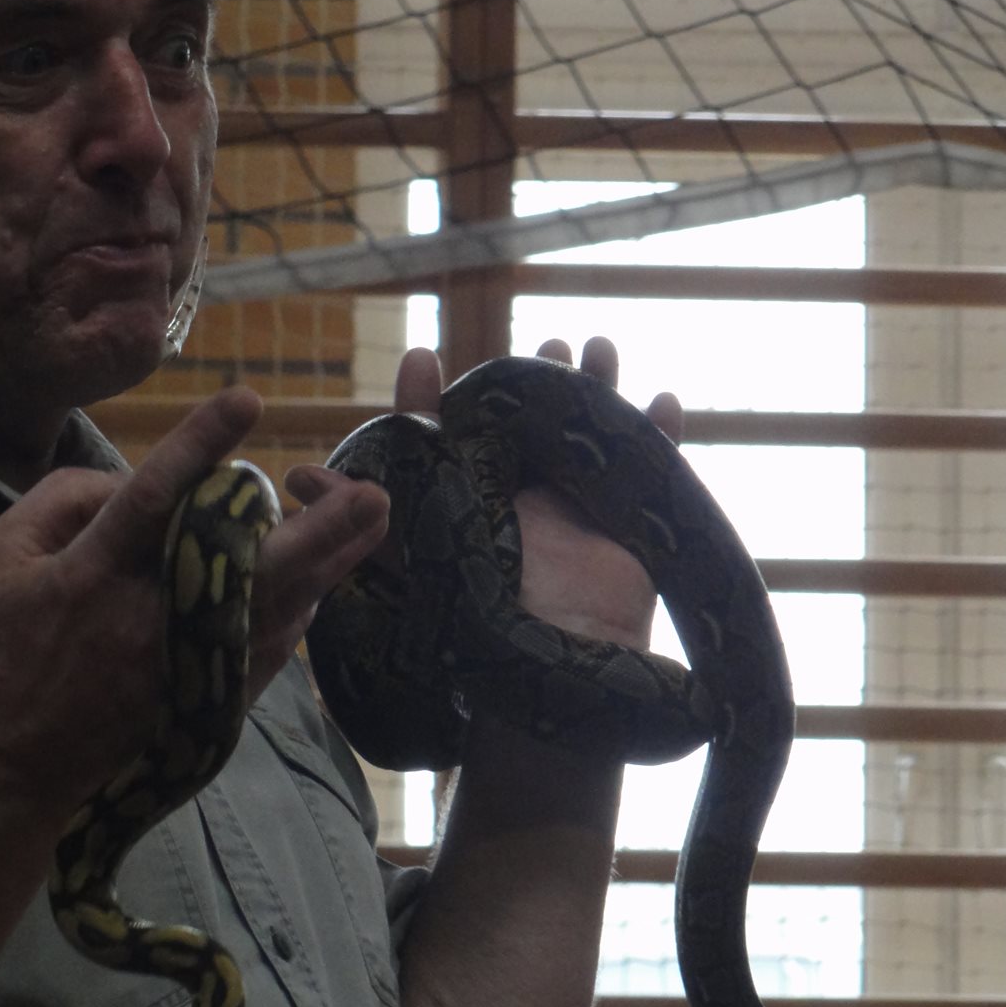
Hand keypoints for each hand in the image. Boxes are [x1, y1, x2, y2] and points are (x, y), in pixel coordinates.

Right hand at [0, 388, 387, 821]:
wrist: (28, 758)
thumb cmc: (15, 645)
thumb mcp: (4, 559)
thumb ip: (64, 498)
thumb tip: (136, 474)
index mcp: (96, 574)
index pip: (153, 498)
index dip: (200, 447)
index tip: (247, 398)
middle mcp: (159, 617)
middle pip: (253, 567)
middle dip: (318, 531)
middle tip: (372, 494)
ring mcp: (201, 659)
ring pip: (284, 602)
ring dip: (332, 558)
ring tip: (370, 514)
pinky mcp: (226, 689)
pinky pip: (282, 633)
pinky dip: (305, 594)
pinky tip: (321, 564)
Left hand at [392, 338, 681, 651]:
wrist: (550, 663)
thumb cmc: (482, 609)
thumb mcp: (422, 541)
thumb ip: (393, 480)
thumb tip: (339, 430)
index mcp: (480, 503)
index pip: (466, 439)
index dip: (459, 399)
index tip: (448, 356)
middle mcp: (530, 505)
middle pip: (541, 429)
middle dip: (550, 383)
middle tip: (553, 343)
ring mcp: (584, 515)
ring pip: (597, 441)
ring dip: (604, 393)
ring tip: (601, 347)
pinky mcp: (631, 531)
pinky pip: (655, 475)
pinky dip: (662, 436)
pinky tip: (666, 400)